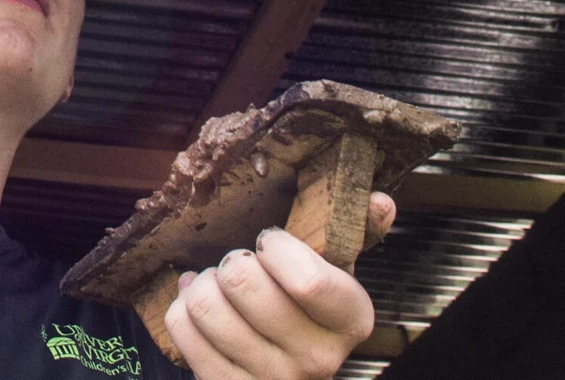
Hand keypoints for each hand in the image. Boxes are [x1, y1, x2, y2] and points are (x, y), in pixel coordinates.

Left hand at [164, 194, 394, 379]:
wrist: (290, 374)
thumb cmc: (309, 309)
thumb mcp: (338, 271)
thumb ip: (358, 230)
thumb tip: (382, 201)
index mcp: (350, 320)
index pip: (306, 281)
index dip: (275, 247)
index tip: (269, 241)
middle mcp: (315, 358)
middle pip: (243, 282)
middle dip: (233, 260)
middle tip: (241, 265)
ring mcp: (270, 379)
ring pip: (206, 305)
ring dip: (204, 284)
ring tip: (220, 287)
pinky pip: (182, 328)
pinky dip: (182, 306)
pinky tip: (201, 306)